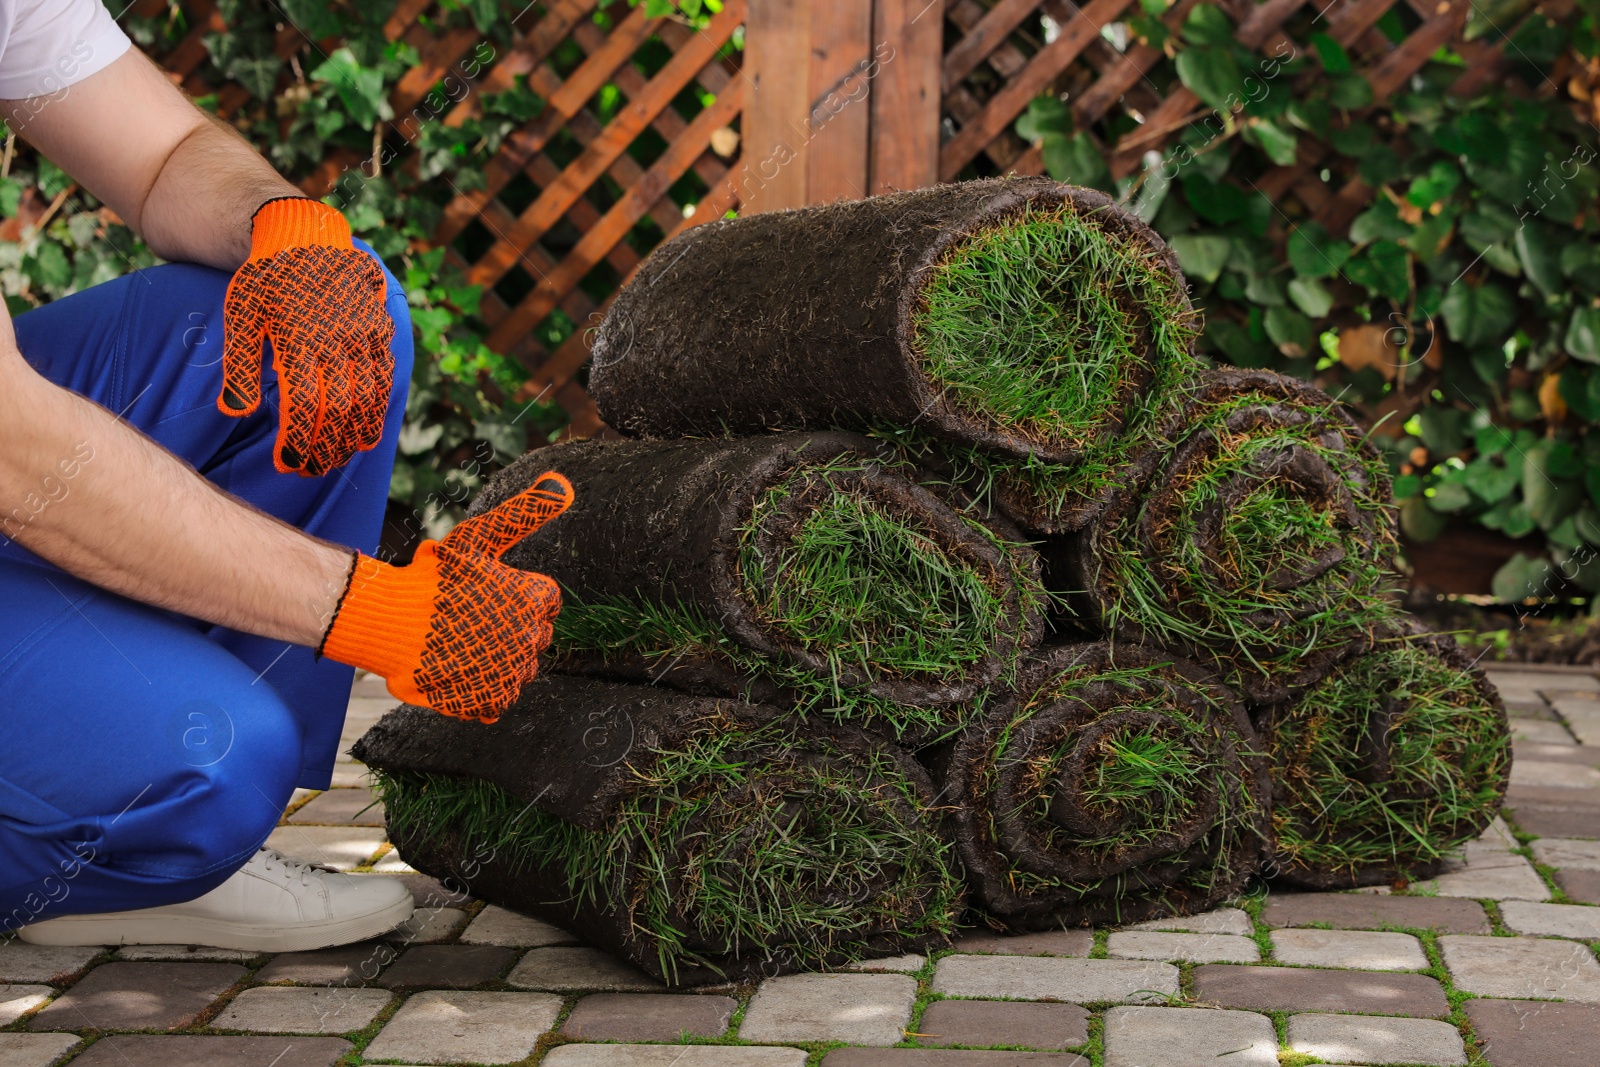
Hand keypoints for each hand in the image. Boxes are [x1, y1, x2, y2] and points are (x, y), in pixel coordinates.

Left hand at [218, 198, 394, 476]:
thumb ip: (239, 366)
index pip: (303, 404)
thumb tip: (234, 411)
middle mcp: (336, 337)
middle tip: (313, 470)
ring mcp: (363, 333)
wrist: (305, 237)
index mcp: (298, 337)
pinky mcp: (379, 328)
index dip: (298, 442)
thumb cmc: (265, 281)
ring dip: (355, 435)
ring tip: (340, 459)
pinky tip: (366, 431)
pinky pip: (384, 377)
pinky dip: (378, 409)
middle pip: (339, 408)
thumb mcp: (240, 316)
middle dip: (327, 447)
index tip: (288, 465)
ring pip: (368, 397)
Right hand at [319, 473, 573, 720]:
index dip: (516, 596)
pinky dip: (482, 685)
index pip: (546, 602)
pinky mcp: (492, 700)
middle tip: (470, 616)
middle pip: (535, 635)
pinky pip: (500, 695)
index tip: (488, 594)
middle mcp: (530, 637)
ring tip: (462, 640)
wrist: (386, 622)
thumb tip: (563, 486)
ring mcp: (512, 672)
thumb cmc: (430, 578)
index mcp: (533, 599)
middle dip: (510, 626)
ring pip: (519, 667)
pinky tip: (458, 665)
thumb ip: (524, 513)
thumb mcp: (477, 539)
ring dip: (498, 657)